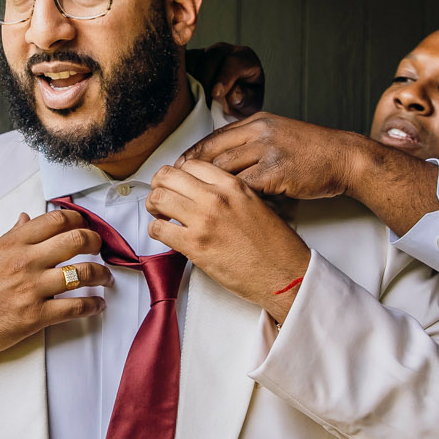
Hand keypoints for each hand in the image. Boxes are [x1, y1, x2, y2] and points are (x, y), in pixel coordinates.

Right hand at [0, 210, 110, 391]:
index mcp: (11, 244)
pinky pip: (76, 308)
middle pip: (76, 240)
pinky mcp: (35, 317)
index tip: (85, 226)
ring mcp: (31, 289)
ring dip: (102, 275)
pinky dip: (93, 306)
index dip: (78, 220)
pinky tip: (98, 306)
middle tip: (101, 250)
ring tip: (106, 279)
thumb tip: (25, 220)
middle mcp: (25, 261)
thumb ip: (9, 237)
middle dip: (96, 242)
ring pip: (82, 273)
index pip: (56, 220)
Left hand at [144, 160, 309, 322]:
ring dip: (153, 206)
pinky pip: (159, 229)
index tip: (175, 184)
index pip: (191, 164)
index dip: (178, 174)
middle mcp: (217, 198)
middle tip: (160, 197)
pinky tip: (164, 234)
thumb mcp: (256, 204)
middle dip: (159, 185)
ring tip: (160, 215)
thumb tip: (205, 194)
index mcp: (233, 185)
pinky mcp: (195, 246)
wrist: (284, 274)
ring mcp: (204, 221)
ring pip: (158, 198)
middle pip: (168, 176)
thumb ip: (230, 194)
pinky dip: (155, 230)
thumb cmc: (276, 246)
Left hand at [180, 112, 367, 199]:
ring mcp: (267, 151)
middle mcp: (258, 132)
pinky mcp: (276, 172)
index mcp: (256, 122)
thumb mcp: (278, 135)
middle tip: (173, 192)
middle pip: (212, 153)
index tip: (176, 171)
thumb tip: (223, 159)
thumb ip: (252, 142)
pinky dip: (230, 202)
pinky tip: (220, 214)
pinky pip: (243, 188)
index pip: (213, 138)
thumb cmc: (313, 152)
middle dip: (190, 175)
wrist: (343, 157)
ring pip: (223, 171)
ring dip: (206, 191)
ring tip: (191, 206)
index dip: (192, 156)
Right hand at [184, 43, 264, 119]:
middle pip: (211, 59)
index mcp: (244, 58)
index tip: (216, 94)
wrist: (231, 100)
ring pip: (194, 59)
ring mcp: (205, 51)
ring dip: (193, 81)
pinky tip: (186, 93)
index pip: (234, 62)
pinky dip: (182, 78)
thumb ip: (245, 99)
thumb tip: (233, 95)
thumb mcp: (250, 105)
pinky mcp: (190, 57)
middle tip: (204, 102)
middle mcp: (224, 50)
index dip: (224, 78)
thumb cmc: (243, 101)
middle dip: (206, 81)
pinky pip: (181, 63)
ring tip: (196, 100)